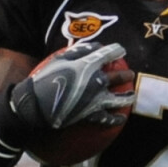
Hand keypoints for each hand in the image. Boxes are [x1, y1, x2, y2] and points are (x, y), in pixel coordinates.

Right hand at [9, 42, 135, 133]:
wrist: (36, 104)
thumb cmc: (46, 77)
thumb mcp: (60, 58)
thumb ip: (79, 51)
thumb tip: (96, 47)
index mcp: (89, 65)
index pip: (109, 54)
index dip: (117, 50)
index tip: (121, 50)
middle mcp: (97, 82)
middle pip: (118, 77)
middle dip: (126, 74)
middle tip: (130, 74)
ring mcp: (96, 100)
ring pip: (119, 99)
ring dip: (128, 97)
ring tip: (131, 95)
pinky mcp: (91, 115)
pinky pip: (108, 119)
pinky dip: (116, 119)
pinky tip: (121, 118)